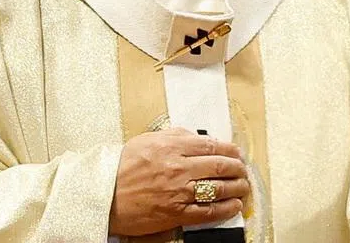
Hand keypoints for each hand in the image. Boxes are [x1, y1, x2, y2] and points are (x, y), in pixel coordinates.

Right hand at [108, 128, 248, 237]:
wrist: (105, 195)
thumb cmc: (122, 167)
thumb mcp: (146, 141)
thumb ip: (174, 136)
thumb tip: (198, 137)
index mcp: (170, 147)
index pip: (210, 146)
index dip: (229, 150)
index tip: (236, 152)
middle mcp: (178, 168)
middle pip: (220, 166)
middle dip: (238, 168)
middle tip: (243, 169)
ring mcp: (179, 192)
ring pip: (219, 189)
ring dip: (237, 187)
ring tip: (243, 186)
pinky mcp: (177, 213)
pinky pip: (209, 212)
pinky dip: (226, 209)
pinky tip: (234, 205)